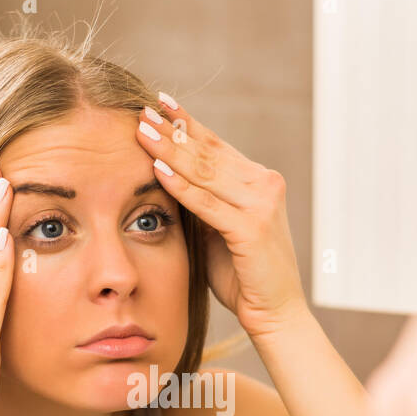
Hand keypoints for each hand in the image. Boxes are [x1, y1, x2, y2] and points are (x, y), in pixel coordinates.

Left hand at [135, 95, 305, 337]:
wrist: (276, 312)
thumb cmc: (244, 276)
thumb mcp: (219, 231)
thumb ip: (203, 203)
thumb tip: (168, 177)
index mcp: (258, 181)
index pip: (216, 145)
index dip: (186, 123)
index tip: (159, 104)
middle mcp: (264, 184)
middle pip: (207, 152)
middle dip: (172, 131)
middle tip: (141, 110)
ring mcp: (260, 205)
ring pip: (205, 171)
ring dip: (170, 149)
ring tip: (142, 131)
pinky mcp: (251, 228)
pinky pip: (207, 203)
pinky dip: (181, 186)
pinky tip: (158, 169)